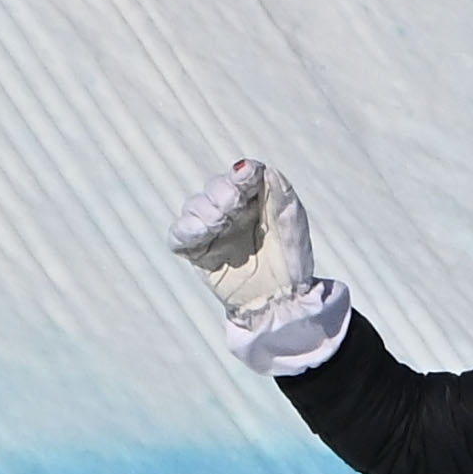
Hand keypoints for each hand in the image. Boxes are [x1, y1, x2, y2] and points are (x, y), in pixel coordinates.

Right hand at [166, 160, 348, 376]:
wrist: (281, 304)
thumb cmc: (291, 264)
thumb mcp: (294, 230)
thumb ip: (284, 199)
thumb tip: (268, 170)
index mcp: (254, 199)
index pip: (242, 176)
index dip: (242, 173)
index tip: (247, 174)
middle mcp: (229, 211)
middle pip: (214, 188)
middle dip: (222, 192)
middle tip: (233, 203)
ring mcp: (211, 231)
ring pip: (194, 207)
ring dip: (205, 209)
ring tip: (219, 221)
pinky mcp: (197, 252)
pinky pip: (179, 236)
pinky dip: (185, 230)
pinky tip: (200, 232)